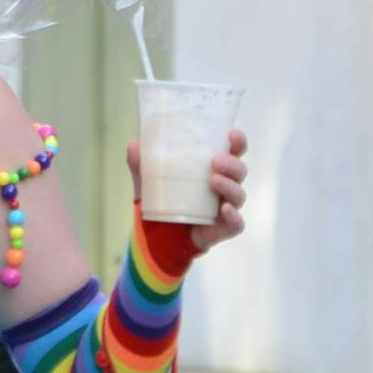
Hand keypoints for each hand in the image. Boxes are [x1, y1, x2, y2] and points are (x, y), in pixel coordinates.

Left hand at [121, 129, 251, 254]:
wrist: (159, 238)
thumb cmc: (163, 202)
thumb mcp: (149, 183)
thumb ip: (141, 165)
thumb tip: (133, 144)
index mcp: (214, 169)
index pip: (233, 152)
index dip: (238, 142)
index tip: (231, 134)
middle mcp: (225, 186)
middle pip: (240, 171)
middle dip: (232, 163)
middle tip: (214, 161)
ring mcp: (226, 207)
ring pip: (239, 194)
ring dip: (229, 185)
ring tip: (213, 180)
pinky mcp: (224, 228)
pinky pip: (236, 223)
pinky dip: (233, 216)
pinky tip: (224, 209)